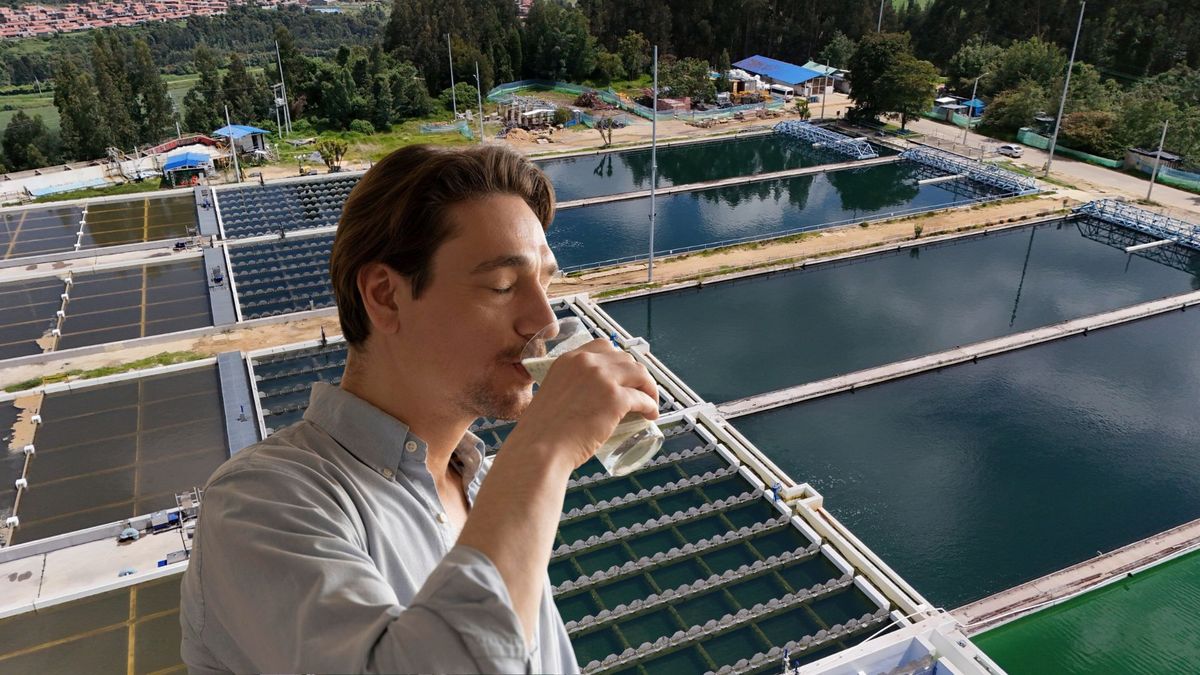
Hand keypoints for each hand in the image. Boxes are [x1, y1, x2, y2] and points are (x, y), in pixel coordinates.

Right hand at [509, 340, 658, 469]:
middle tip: (639, 391)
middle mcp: (587, 362)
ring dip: (649, 387)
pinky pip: (642, 398)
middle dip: (636, 375)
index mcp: (568, 360)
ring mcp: (603, 379)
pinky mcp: (615, 399)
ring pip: (639, 374)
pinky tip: (650, 414)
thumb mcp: (553, 393)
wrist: (540, 448)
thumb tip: (591, 397)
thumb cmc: (542, 431)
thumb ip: (570, 387)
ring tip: (650, 402)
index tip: (623, 374)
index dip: (618, 360)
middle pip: (625, 359)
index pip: (603, 347)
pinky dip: (650, 406)